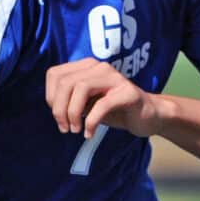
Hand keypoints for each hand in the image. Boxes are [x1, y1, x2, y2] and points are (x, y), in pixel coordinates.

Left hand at [44, 59, 159, 139]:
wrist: (148, 116)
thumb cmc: (115, 110)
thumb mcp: (87, 104)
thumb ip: (71, 100)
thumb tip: (53, 105)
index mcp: (87, 66)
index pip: (55, 74)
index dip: (50, 97)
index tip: (59, 117)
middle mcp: (99, 67)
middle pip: (65, 83)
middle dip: (59, 109)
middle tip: (65, 129)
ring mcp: (114, 78)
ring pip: (81, 89)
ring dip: (73, 114)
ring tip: (76, 130)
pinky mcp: (128, 92)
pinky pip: (102, 105)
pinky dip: (91, 122)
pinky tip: (89, 134)